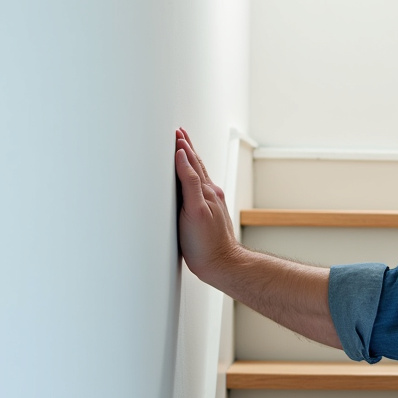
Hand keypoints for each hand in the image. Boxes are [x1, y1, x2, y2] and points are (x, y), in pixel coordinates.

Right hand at [174, 128, 238, 281]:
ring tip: (184, 148)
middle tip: (179, 134)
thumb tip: (183, 156)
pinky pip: (199, 188)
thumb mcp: (194, 210)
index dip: (183, 147)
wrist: (221, 264)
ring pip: (199, 176)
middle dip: (187, 148)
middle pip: (197, 165)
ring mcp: (210, 203)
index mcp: (205, 190)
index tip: (176, 134)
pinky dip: (192, 176)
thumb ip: (189, 182)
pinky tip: (191, 178)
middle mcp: (209, 194)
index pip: (191, 162)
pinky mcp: (208, 213)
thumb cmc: (205, 244)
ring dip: (191, 160)